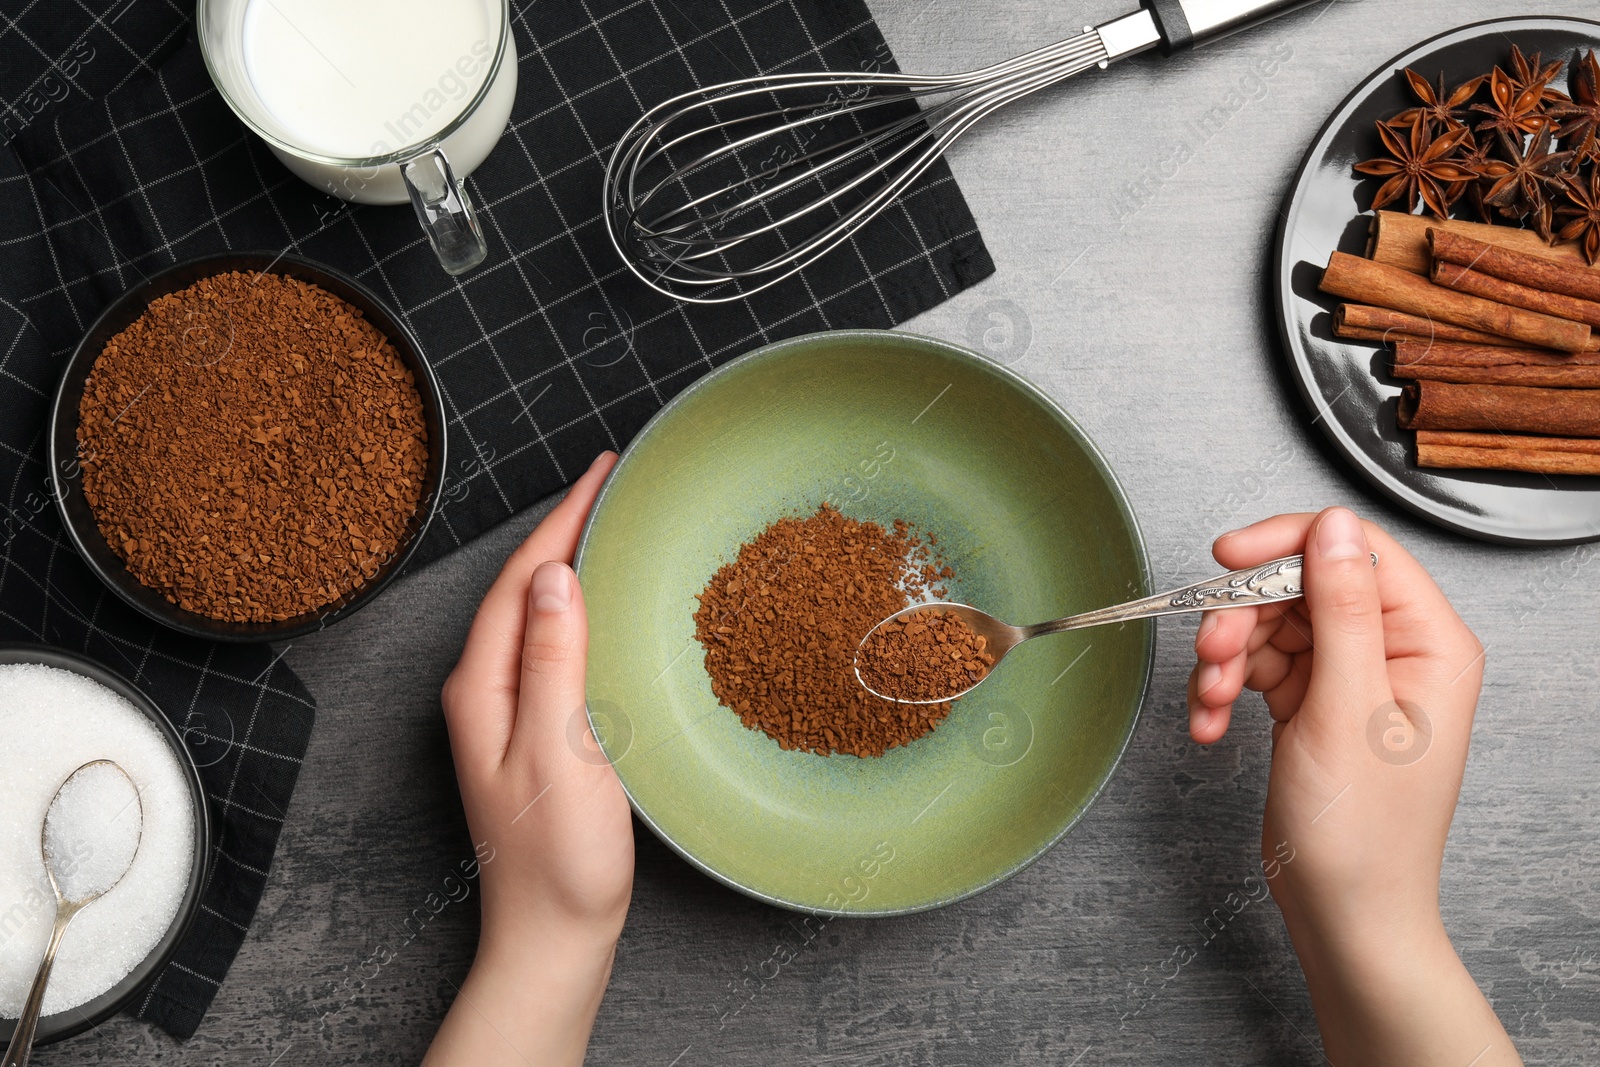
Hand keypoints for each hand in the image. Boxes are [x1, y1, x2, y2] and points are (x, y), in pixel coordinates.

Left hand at [425, 452, 631, 1066]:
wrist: (553, 934)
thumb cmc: (556, 858)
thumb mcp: (558, 751)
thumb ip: (554, 662)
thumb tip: (555, 577)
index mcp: (483, 687)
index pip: (521, 579)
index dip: (562, 520)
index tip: (602, 472)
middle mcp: (486, 692)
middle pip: (524, 589)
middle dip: (566, 529)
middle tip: (616, 484)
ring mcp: (508, 713)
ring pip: (540, 616)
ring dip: (574, 566)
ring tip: (615, 525)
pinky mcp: (536, 733)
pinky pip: (556, 649)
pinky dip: (584, 613)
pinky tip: (611, 609)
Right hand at [1188, 507, 1517, 1065]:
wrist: (1345, 911)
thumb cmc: (1364, 832)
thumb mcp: (1347, 707)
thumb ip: (1342, 607)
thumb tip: (1334, 527)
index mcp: (1428, 642)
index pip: (1356, 550)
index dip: (1286, 544)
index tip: (1227, 557)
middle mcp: (1393, 651)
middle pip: (1300, 587)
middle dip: (1243, 617)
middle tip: (1210, 653)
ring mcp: (1349, 678)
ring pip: (1269, 626)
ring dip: (1225, 659)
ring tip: (1208, 703)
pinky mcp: (1312, 704)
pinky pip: (1257, 668)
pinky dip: (1223, 691)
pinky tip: (1210, 725)